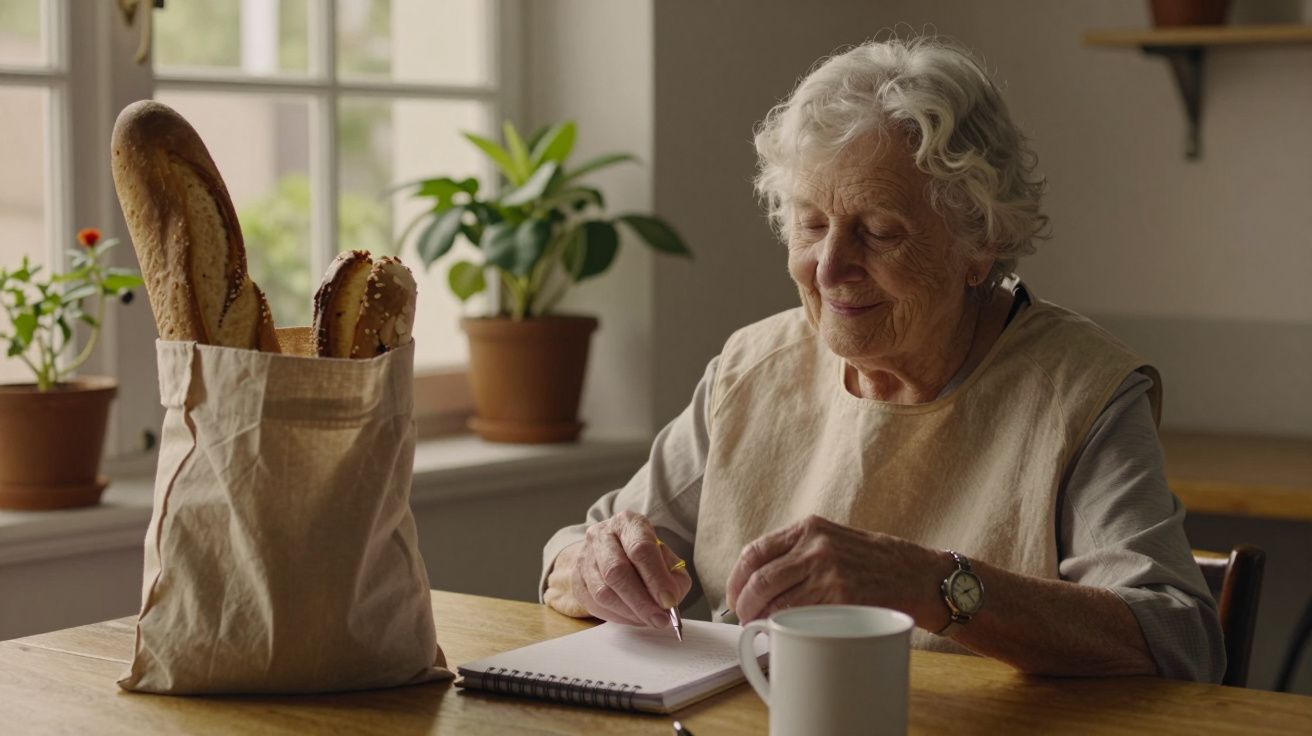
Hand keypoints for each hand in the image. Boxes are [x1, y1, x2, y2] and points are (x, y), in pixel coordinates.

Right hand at [543, 511, 692, 627]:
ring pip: (603, 592)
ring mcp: (585, 557)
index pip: (640, 548)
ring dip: (630, 612)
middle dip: (642, 601)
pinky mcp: (576, 579)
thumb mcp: (665, 556)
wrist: (609, 553)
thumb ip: (674, 576)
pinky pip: (595, 605)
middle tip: (660, 619)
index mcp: (627, 523)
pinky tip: (633, 618)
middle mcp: (602, 535)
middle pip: (617, 572)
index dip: (656, 578)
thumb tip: (670, 599)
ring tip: (648, 620)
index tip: (669, 601)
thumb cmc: (643, 556)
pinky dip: (618, 617)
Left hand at [725, 515, 947, 627]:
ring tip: (761, 629)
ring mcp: (828, 571)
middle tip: (743, 619)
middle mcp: (815, 545)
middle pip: (759, 579)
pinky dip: (786, 629)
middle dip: (744, 605)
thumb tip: (758, 582)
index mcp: (808, 528)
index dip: (736, 579)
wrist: (919, 575)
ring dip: (762, 620)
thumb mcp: (834, 540)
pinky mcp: (841, 596)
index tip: (733, 596)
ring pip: (776, 601)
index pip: (755, 552)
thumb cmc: (875, 561)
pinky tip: (784, 633)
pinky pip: (800, 617)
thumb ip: (800, 552)